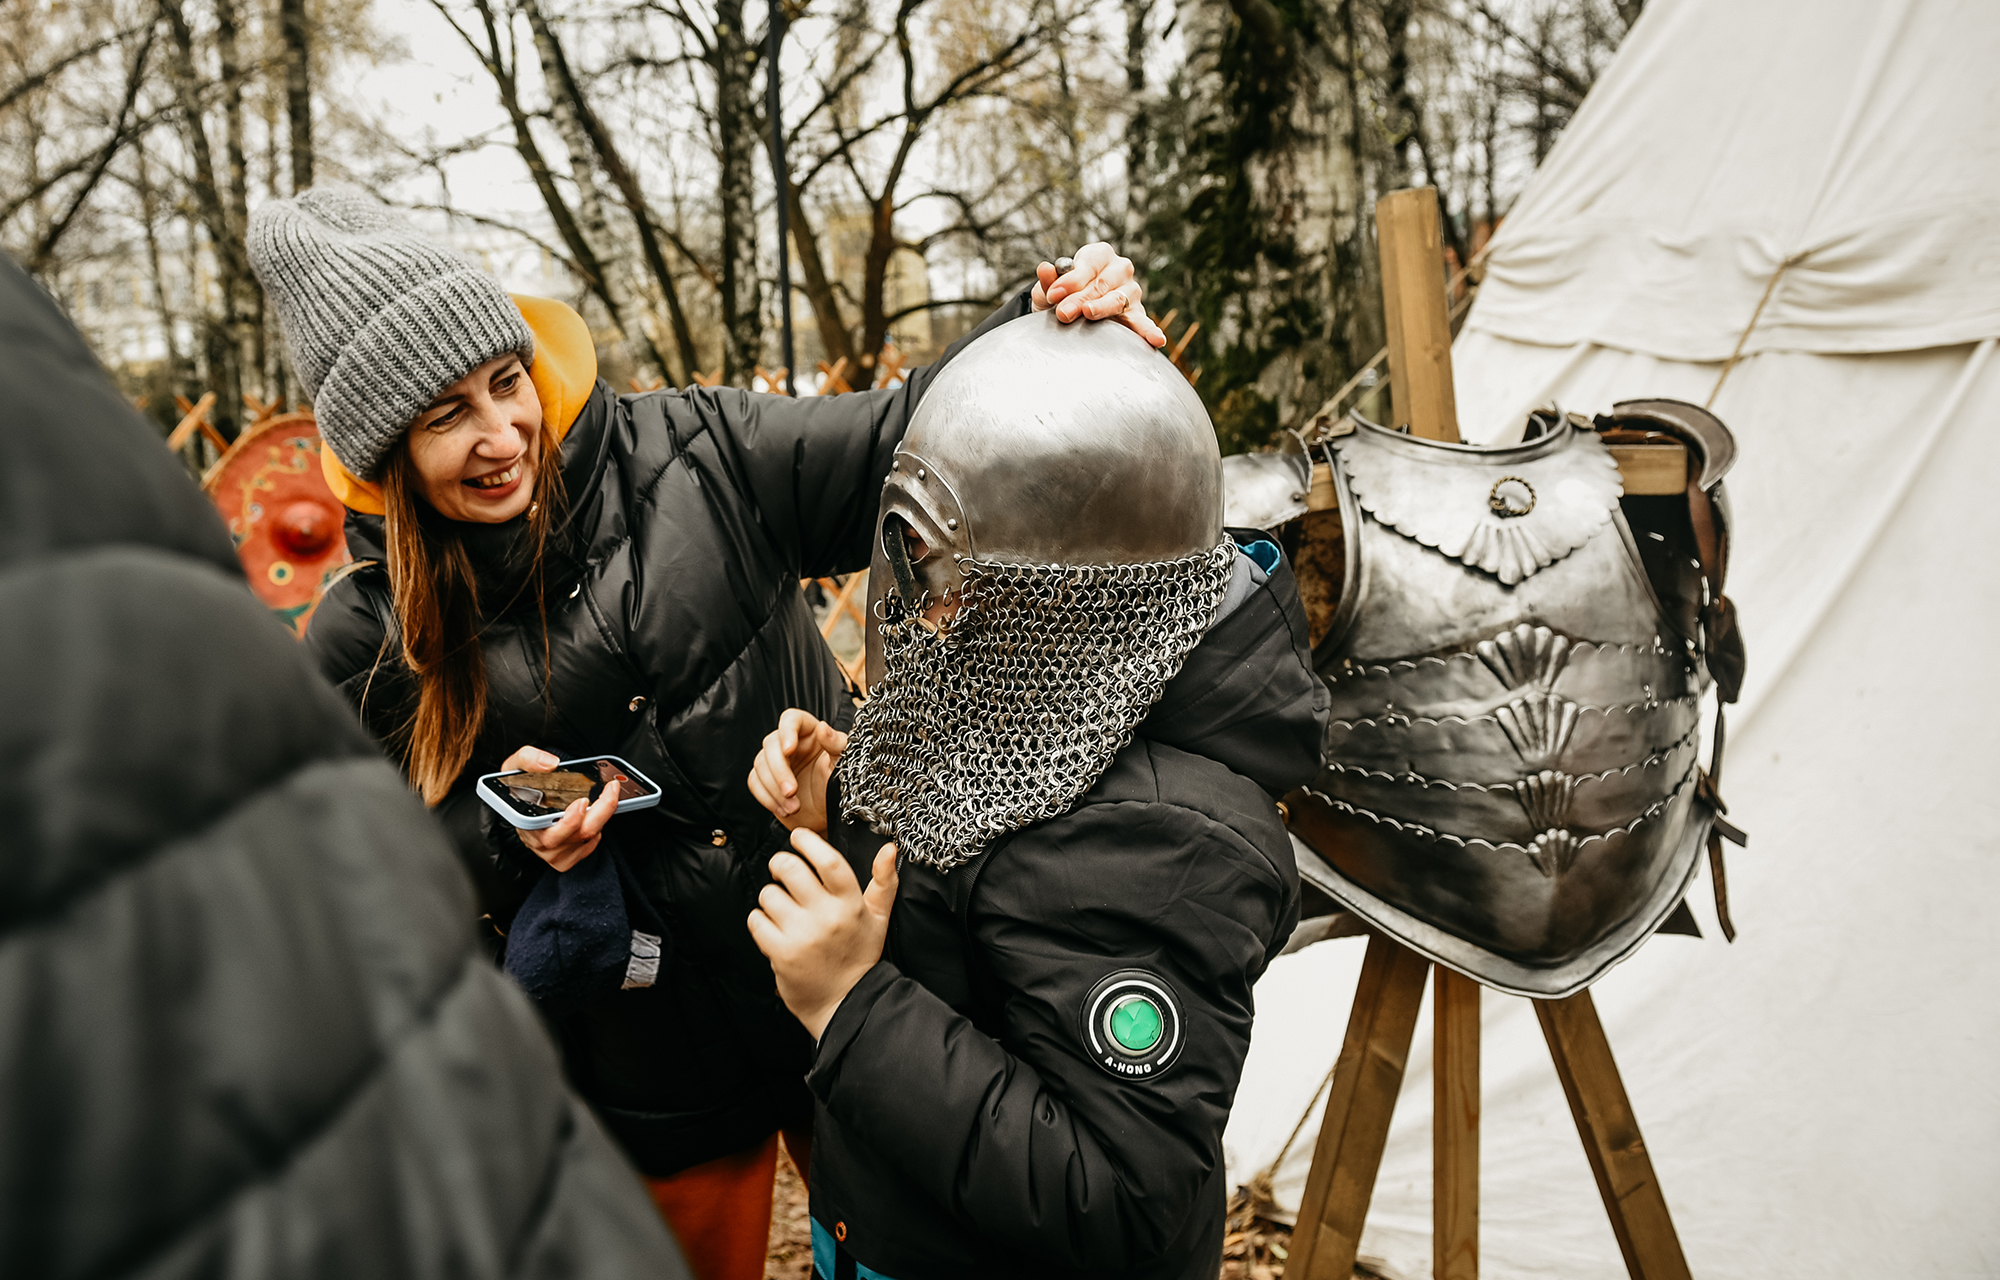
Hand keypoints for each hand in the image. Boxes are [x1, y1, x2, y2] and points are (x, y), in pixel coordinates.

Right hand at [504, 745, 619, 872]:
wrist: (517, 808)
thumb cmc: (518, 790)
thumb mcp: (514, 767)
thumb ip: (528, 759)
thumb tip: (551, 764)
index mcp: (527, 825)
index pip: (551, 833)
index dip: (570, 820)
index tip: (582, 801)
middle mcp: (541, 843)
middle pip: (580, 834)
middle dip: (602, 810)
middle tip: (611, 789)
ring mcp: (555, 854)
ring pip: (589, 838)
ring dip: (602, 816)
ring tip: (606, 796)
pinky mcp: (566, 859)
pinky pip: (590, 846)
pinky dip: (598, 828)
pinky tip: (594, 814)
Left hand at [746, 830, 898, 1038]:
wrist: (844, 1002)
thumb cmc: (858, 956)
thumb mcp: (878, 918)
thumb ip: (883, 882)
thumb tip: (889, 849)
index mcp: (851, 904)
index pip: (828, 861)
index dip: (808, 842)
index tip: (798, 837)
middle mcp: (827, 917)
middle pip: (790, 869)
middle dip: (780, 864)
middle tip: (782, 871)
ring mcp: (803, 936)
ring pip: (769, 894)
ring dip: (771, 898)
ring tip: (783, 911)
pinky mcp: (782, 954)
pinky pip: (756, 920)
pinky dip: (760, 921)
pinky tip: (774, 930)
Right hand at [748, 708, 848, 832]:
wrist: (827, 814)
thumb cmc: (838, 786)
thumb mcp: (843, 764)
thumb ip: (836, 744)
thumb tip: (823, 728)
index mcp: (810, 732)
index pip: (792, 719)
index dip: (787, 731)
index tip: (789, 750)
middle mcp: (790, 742)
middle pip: (771, 744)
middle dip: (780, 771)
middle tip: (791, 791)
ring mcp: (775, 761)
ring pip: (760, 764)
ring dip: (774, 788)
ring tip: (793, 807)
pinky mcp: (765, 779)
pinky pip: (754, 782)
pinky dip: (767, 797)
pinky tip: (783, 809)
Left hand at [1032, 242, 1165, 347]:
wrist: (1075, 312)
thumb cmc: (1064, 295)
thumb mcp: (1051, 289)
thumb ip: (1049, 281)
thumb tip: (1045, 268)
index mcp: (1099, 255)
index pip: (1088, 266)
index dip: (1070, 280)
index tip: (1053, 295)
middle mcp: (1119, 269)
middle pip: (1101, 284)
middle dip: (1080, 299)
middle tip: (1063, 313)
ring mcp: (1131, 291)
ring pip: (1118, 300)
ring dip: (1102, 308)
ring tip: (1089, 314)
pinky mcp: (1137, 314)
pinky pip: (1143, 323)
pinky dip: (1149, 331)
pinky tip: (1157, 340)